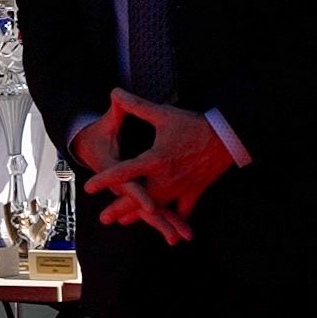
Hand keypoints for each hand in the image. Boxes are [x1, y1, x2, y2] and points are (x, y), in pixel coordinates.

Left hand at [82, 90, 230, 237]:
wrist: (227, 139)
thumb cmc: (193, 125)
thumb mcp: (163, 114)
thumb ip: (137, 105)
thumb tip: (115, 91)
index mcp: (156, 159)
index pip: (125, 172)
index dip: (105, 180)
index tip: (89, 188)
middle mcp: (167, 178)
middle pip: (140, 199)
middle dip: (121, 210)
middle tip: (104, 219)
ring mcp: (182, 188)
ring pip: (159, 207)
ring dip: (142, 216)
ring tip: (125, 222)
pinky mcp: (195, 191)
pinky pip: (184, 209)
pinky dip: (176, 218)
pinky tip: (170, 226)